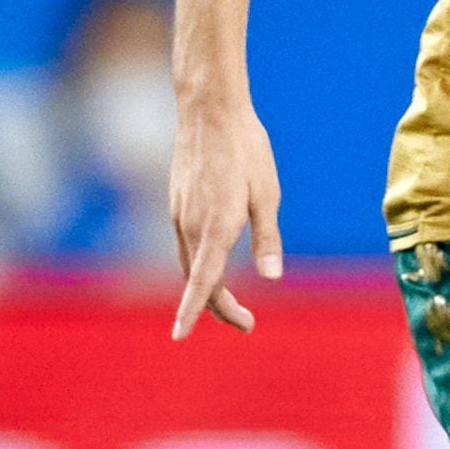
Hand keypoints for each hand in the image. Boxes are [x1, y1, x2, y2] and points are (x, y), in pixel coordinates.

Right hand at [168, 97, 283, 338]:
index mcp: (217, 227)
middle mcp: (192, 226)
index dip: (193, 312)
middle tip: (248, 324)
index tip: (181, 337)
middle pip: (198, 281)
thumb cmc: (246, 150)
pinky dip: (198, 266)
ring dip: (207, 289)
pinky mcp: (177, 204)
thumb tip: (272, 277)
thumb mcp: (268, 194)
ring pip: (189, 265)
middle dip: (218, 309)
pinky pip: (184, 246)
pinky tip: (213, 266)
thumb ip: (268, 239)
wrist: (210, 111)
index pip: (202, 282)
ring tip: (232, 306)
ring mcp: (180, 215)